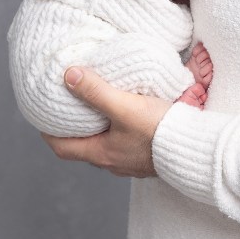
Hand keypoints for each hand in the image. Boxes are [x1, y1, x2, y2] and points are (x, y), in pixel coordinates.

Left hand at [40, 67, 172, 176]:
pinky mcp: (149, 157)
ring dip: (100, 129)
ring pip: (107, 145)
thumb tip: (68, 76)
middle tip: (71, 108)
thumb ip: (96, 92)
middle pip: (84, 147)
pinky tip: (131, 115)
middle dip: (75, 129)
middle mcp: (114, 162)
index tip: (43, 118)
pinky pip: (127, 144)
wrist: (195, 148)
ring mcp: (132, 162)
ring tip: (101, 107)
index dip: (49, 134)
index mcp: (102, 153)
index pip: (63, 148)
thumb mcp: (125, 106)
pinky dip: (120, 130)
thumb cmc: (159, 130)